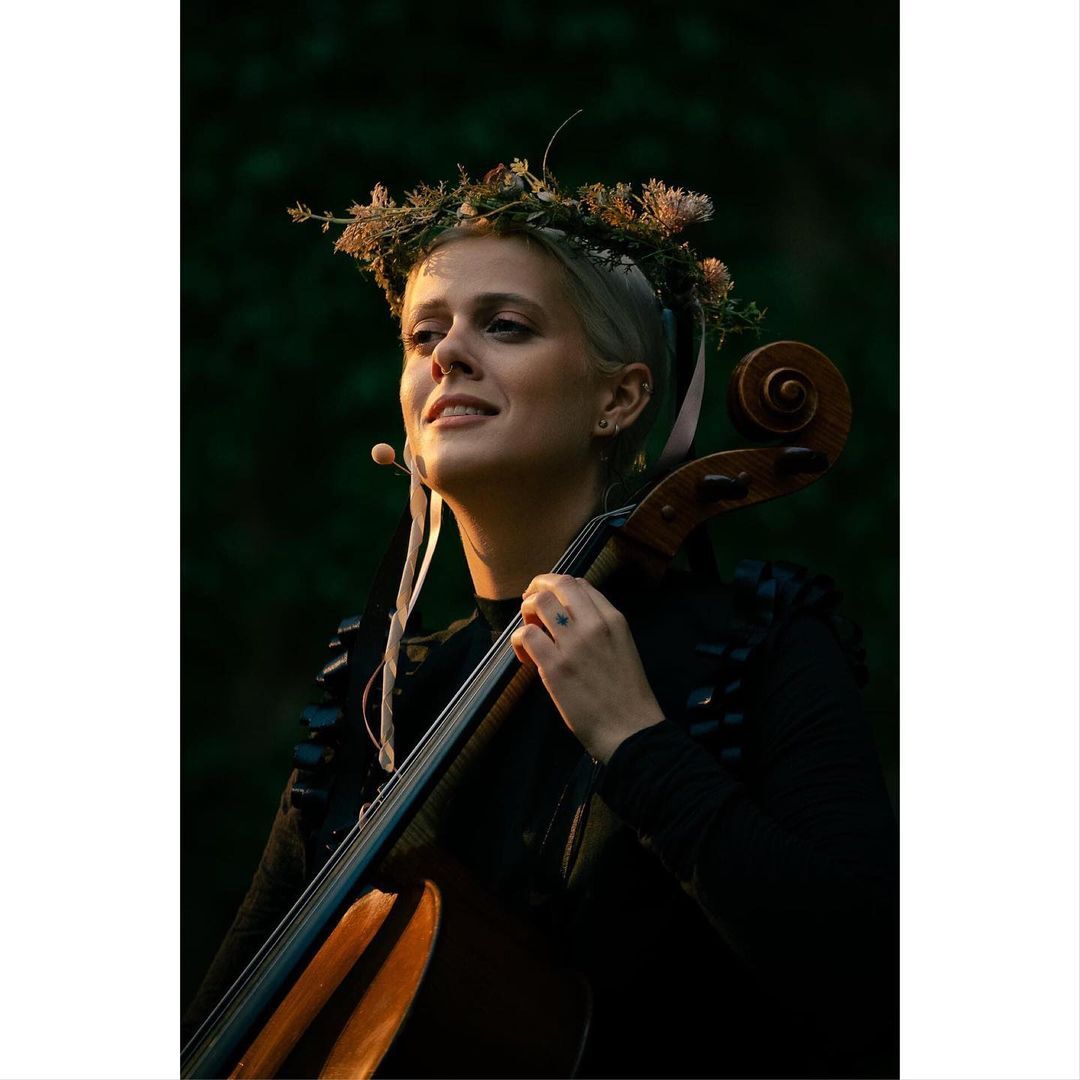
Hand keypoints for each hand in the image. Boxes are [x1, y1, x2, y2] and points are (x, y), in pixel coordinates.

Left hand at [510, 574, 664, 763]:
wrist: (631, 729)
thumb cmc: (627, 694)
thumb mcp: (623, 647)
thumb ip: (601, 627)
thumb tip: (570, 614)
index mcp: (614, 619)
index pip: (579, 584)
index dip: (558, 588)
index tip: (550, 602)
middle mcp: (594, 624)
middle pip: (558, 583)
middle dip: (538, 587)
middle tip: (530, 605)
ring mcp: (573, 644)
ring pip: (539, 602)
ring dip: (526, 612)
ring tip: (529, 631)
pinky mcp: (554, 667)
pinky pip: (526, 635)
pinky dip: (519, 640)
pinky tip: (526, 657)